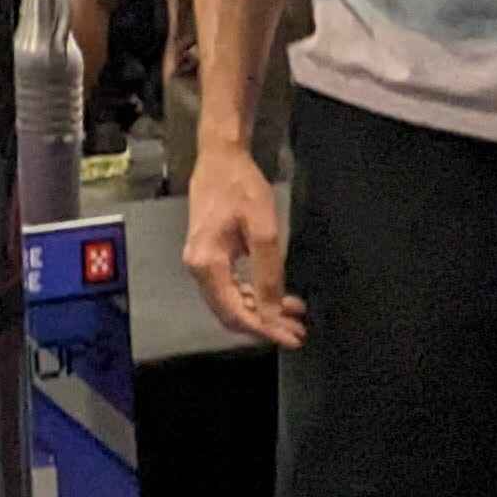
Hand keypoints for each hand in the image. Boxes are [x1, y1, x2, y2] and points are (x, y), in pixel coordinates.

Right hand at [184, 143, 303, 347]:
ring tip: (294, 313)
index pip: (236, 312)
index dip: (265, 329)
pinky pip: (228, 287)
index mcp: (208, 264)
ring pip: (230, 301)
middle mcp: (198, 268)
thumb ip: (268, 273)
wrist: (220, 158)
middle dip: (266, 324)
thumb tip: (274, 312)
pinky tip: (275, 295)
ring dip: (262, 311)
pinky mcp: (207, 254)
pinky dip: (253, 296)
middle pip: (230, 312)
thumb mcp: (263, 230)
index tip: (293, 337)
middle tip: (299, 330)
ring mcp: (200, 261)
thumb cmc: (242, 187)